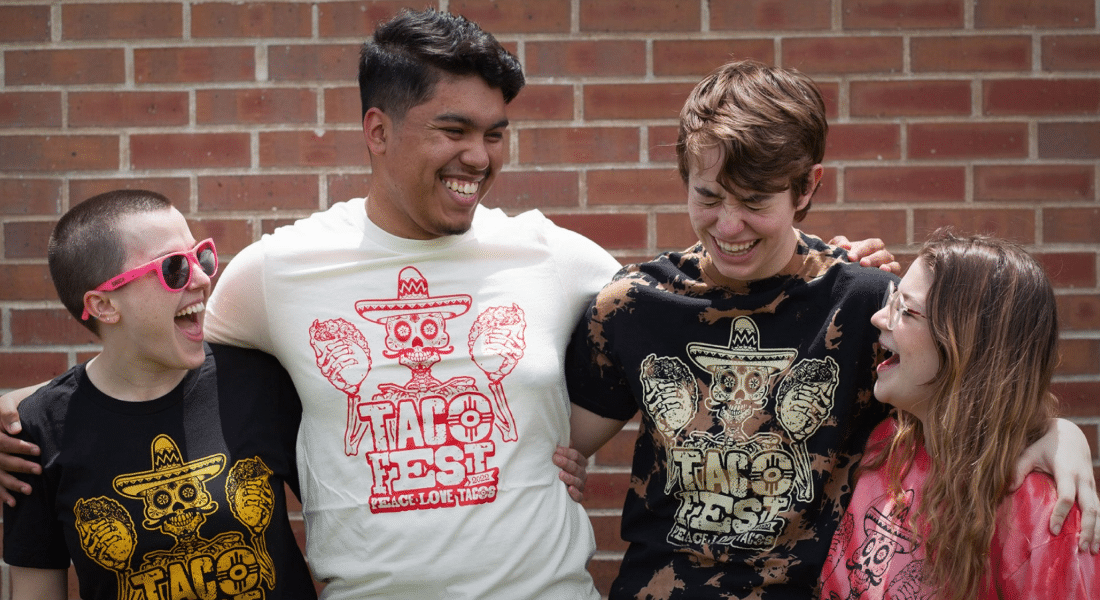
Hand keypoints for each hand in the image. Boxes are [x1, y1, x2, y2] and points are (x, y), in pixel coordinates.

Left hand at [553, 445, 587, 502]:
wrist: (560, 487)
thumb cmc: (560, 467)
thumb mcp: (561, 457)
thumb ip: (561, 449)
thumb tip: (560, 441)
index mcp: (580, 462)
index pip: (576, 455)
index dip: (567, 452)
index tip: (556, 450)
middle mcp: (582, 473)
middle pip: (576, 467)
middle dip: (565, 463)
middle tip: (555, 459)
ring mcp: (580, 485)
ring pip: (578, 481)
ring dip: (569, 477)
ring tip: (560, 474)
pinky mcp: (578, 497)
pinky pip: (579, 496)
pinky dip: (575, 493)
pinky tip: (570, 489)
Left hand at [829, 236, 900, 274]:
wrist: (844, 280)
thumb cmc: (842, 262)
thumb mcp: (838, 251)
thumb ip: (839, 244)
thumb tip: (844, 246)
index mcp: (871, 246)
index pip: (871, 244)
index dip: (862, 249)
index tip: (851, 257)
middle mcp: (881, 254)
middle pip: (881, 253)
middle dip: (871, 258)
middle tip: (862, 263)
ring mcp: (888, 264)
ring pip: (890, 260)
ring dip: (882, 264)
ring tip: (874, 268)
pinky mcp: (891, 275)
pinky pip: (895, 270)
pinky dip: (891, 270)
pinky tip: (884, 271)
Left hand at [1011, 418, 1098, 552]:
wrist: (1071, 435)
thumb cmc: (1045, 446)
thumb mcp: (1030, 452)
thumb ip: (1018, 468)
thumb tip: (1008, 489)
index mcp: (1067, 472)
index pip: (1067, 497)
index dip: (1060, 514)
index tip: (1053, 531)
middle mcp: (1083, 480)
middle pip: (1090, 508)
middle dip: (1087, 529)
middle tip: (1080, 548)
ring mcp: (1091, 486)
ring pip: (1099, 512)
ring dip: (1097, 532)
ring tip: (1092, 551)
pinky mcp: (1093, 490)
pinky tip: (1096, 542)